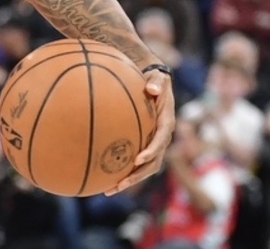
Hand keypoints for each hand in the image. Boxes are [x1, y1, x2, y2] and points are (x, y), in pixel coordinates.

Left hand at [105, 67, 174, 194]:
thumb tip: (152, 89)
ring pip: (144, 168)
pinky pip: (135, 162)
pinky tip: (103, 177)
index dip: (151, 151)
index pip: (161, 140)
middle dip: (137, 176)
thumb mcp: (158, 79)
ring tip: (108, 190)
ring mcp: (154, 144)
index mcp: (166, 123)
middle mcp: (162, 138)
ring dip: (129, 180)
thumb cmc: (154, 80)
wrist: (156, 83)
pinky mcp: (145, 145)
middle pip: (153, 163)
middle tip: (120, 184)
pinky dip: (122, 171)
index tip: (138, 160)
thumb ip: (157, 84)